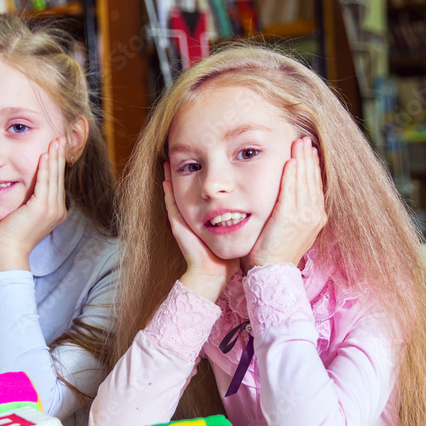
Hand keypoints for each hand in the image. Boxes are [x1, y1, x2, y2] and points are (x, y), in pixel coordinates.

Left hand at [0, 137, 68, 271]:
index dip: (57, 164)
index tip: (56, 148)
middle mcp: (58, 210)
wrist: (8, 250)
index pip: (57, 182)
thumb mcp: (25, 214)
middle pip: (59, 177)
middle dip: (60, 156)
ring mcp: (52, 209)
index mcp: (56, 211)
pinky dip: (45, 168)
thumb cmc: (10, 234)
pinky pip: (45, 183)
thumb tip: (26, 188)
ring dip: (55, 157)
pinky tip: (45, 155)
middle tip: (60, 138)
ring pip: (54, 177)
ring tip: (55, 141)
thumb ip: (30, 200)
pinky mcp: (42, 208)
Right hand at [164, 163, 237, 300]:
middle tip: (189, 151)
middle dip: (189, 170)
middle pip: (189, 187)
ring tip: (171, 159)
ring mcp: (183, 220)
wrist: (215, 274)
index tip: (211, 156)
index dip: (205, 174)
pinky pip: (170, 205)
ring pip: (176, 193)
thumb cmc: (228, 256)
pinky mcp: (178, 226)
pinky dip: (167, 191)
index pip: (205, 191)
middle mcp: (193, 215)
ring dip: (173, 175)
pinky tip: (166, 177)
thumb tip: (260, 204)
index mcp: (207, 216)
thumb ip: (244, 218)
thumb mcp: (238, 231)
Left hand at [247, 137, 326, 268]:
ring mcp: (304, 217)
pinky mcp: (289, 218)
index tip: (310, 151)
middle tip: (305, 140)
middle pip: (313, 180)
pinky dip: (291, 175)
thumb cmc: (276, 252)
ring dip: (302, 160)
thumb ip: (294, 212)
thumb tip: (291, 198)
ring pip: (304, 182)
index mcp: (316, 218)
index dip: (313, 166)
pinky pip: (291, 191)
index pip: (316, 185)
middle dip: (309, 158)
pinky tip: (290, 161)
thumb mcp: (291, 230)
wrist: (273, 271)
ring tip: (299, 143)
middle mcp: (314, 215)